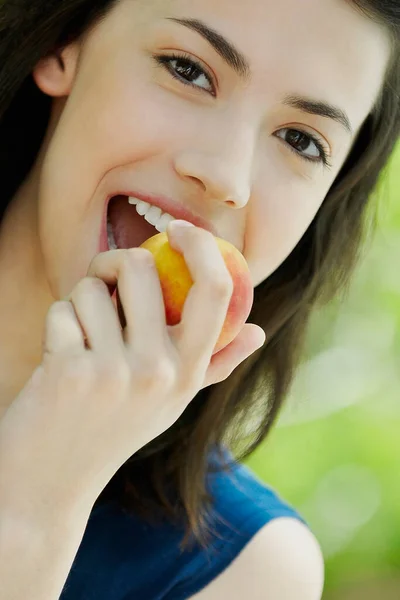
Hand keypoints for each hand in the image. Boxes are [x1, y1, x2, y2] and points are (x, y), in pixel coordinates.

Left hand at [0, 223, 264, 512]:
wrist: (51, 483)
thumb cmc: (114, 429)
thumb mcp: (172, 401)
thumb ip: (215, 364)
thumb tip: (259, 332)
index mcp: (189, 372)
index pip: (217, 291)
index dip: (202, 246)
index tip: (179, 230)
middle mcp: (160, 371)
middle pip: (142, 267)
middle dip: (113, 264)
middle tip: (102, 284)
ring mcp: (116, 372)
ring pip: (92, 286)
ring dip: (79, 303)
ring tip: (80, 340)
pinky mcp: (71, 371)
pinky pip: (61, 310)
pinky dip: (56, 325)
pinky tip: (58, 362)